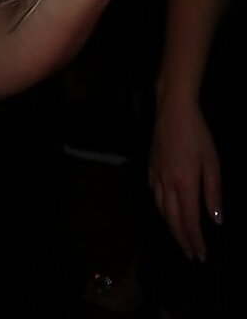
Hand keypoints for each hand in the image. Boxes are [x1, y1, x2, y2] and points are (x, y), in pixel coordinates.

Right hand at [149, 97, 221, 260]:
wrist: (172, 109)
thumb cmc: (197, 134)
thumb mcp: (213, 163)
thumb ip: (213, 192)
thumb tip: (216, 219)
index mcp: (185, 184)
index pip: (190, 220)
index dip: (195, 240)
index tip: (201, 255)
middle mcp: (167, 183)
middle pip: (172, 219)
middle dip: (182, 239)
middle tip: (191, 254)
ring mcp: (156, 175)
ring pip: (160, 209)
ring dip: (170, 226)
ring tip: (180, 237)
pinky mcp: (150, 166)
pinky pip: (154, 194)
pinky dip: (160, 208)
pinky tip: (165, 209)